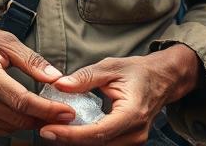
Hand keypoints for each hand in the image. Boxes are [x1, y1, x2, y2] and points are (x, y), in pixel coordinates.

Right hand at [0, 21, 75, 135]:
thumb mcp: (4, 41)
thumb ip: (31, 61)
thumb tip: (56, 77)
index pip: (23, 101)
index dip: (48, 109)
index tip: (67, 110)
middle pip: (18, 118)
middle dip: (45, 118)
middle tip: (63, 112)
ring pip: (10, 127)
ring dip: (30, 122)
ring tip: (46, 111)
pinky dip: (14, 124)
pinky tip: (23, 112)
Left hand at [39, 44, 200, 145]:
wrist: (163, 79)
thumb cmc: (138, 71)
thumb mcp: (111, 67)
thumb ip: (85, 77)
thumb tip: (60, 85)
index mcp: (132, 114)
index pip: (98, 132)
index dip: (71, 135)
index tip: (48, 130)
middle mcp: (135, 133)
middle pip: (96, 145)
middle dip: (68, 139)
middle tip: (43, 128)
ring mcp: (134, 141)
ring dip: (75, 141)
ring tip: (53, 129)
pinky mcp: (129, 142)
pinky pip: (104, 144)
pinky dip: (85, 140)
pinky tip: (69, 131)